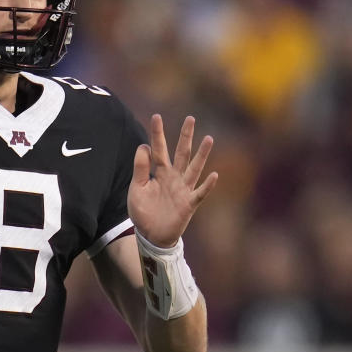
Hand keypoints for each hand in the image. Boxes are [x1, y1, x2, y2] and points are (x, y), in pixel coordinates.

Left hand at [128, 114, 217, 247]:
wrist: (150, 235)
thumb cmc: (143, 211)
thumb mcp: (137, 188)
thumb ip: (140, 168)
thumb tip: (143, 146)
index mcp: (159, 172)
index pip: (158, 149)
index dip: (157, 134)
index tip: (156, 116)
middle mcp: (173, 177)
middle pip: (181, 153)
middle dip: (185, 136)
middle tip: (190, 118)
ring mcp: (183, 189)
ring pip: (194, 168)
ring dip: (202, 154)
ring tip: (209, 138)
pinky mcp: (189, 204)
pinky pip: (200, 193)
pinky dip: (207, 185)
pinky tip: (214, 175)